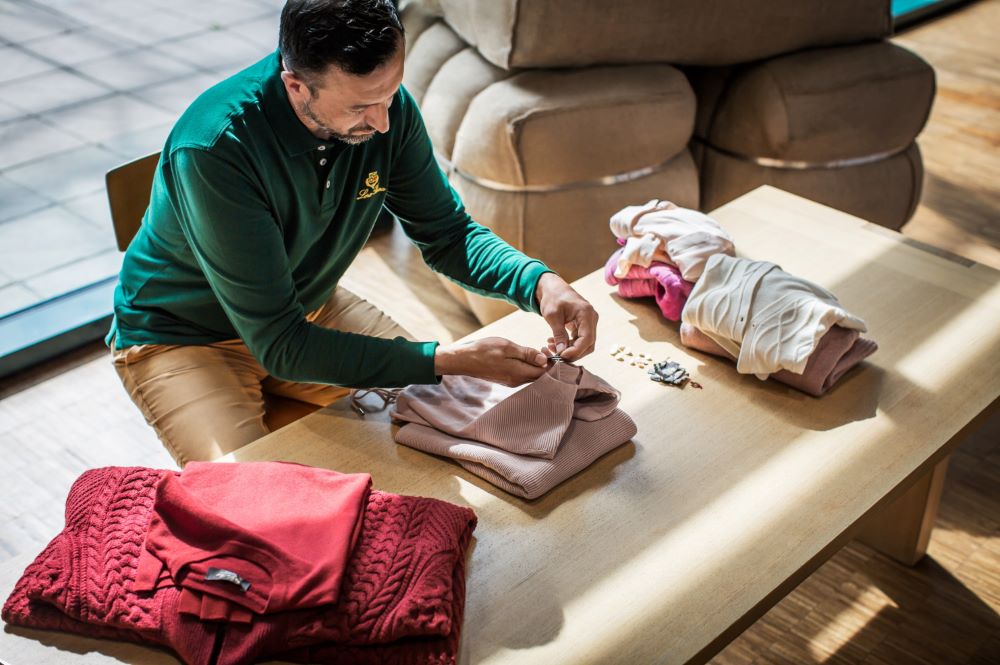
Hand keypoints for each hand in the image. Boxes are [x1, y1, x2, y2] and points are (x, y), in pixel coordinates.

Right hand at [434, 336, 548, 386]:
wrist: (463, 360)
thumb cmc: (484, 351)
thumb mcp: (507, 347)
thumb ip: (527, 354)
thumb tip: (544, 359)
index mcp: (519, 373)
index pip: (544, 373)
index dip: (551, 362)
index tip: (548, 349)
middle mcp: (517, 381)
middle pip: (540, 376)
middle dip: (546, 363)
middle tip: (544, 347)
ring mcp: (511, 381)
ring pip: (532, 375)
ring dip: (537, 364)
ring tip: (536, 350)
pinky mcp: (506, 379)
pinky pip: (523, 374)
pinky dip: (529, 366)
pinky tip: (525, 356)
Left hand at [535, 272, 597, 361]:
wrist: (553, 288)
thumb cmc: (553, 298)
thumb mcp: (552, 316)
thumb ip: (559, 334)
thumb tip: (561, 352)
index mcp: (587, 314)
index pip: (587, 339)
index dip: (575, 351)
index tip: (561, 356)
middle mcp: (592, 319)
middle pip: (588, 344)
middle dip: (573, 353)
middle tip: (556, 356)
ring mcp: (589, 323)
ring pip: (584, 344)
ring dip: (569, 350)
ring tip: (551, 347)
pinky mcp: (584, 326)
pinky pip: (579, 340)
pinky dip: (568, 345)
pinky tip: (554, 343)